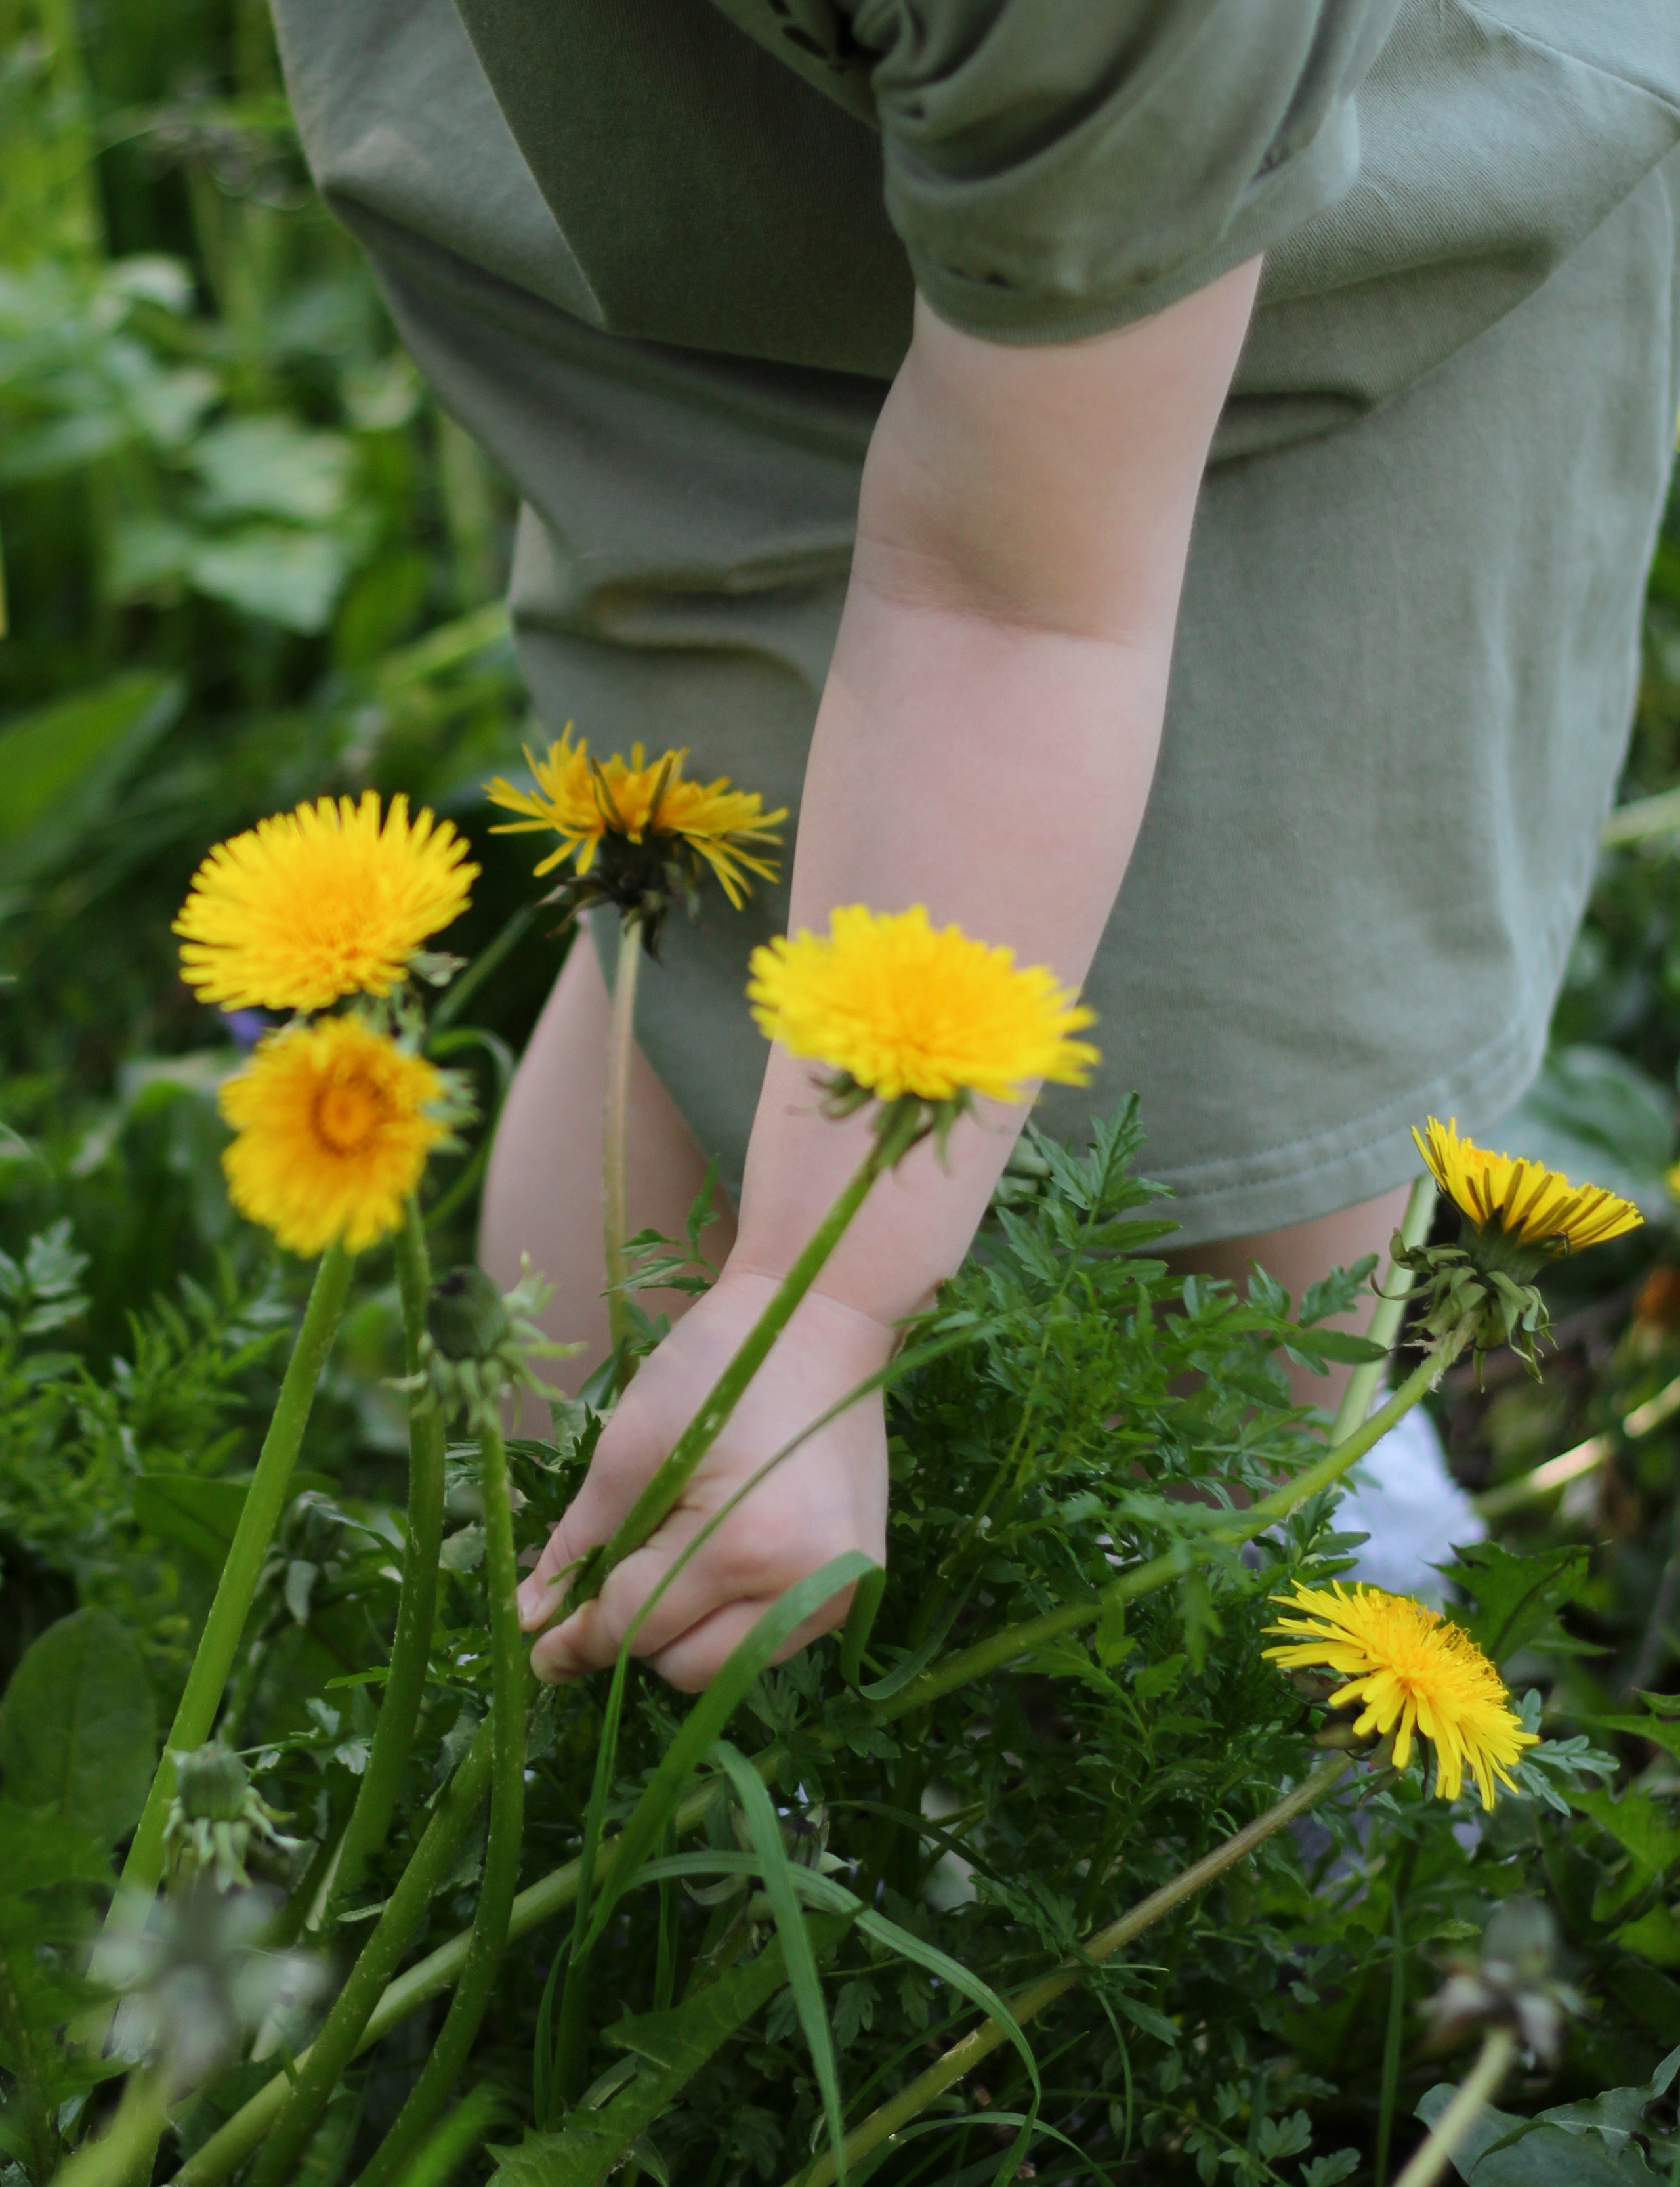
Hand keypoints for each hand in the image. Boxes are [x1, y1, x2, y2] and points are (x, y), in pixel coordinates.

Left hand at [516, 1269, 891, 1690]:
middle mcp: (806, 1584)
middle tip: (610, 1581)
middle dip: (634, 1635)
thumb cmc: (718, 1367)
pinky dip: (730, 1618)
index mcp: (742, 1544)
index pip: (635, 1622)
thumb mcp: (630, 1446)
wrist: (817, 1321)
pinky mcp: (858, 1585)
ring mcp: (842, 1590)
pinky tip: (719, 1558)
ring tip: (673, 1555)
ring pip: (729, 1663)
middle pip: (685, 1665)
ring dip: (684, 1632)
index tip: (539, 1652)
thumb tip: (533, 1619)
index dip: (578, 1639)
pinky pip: (771, 1637)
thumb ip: (582, 1541)